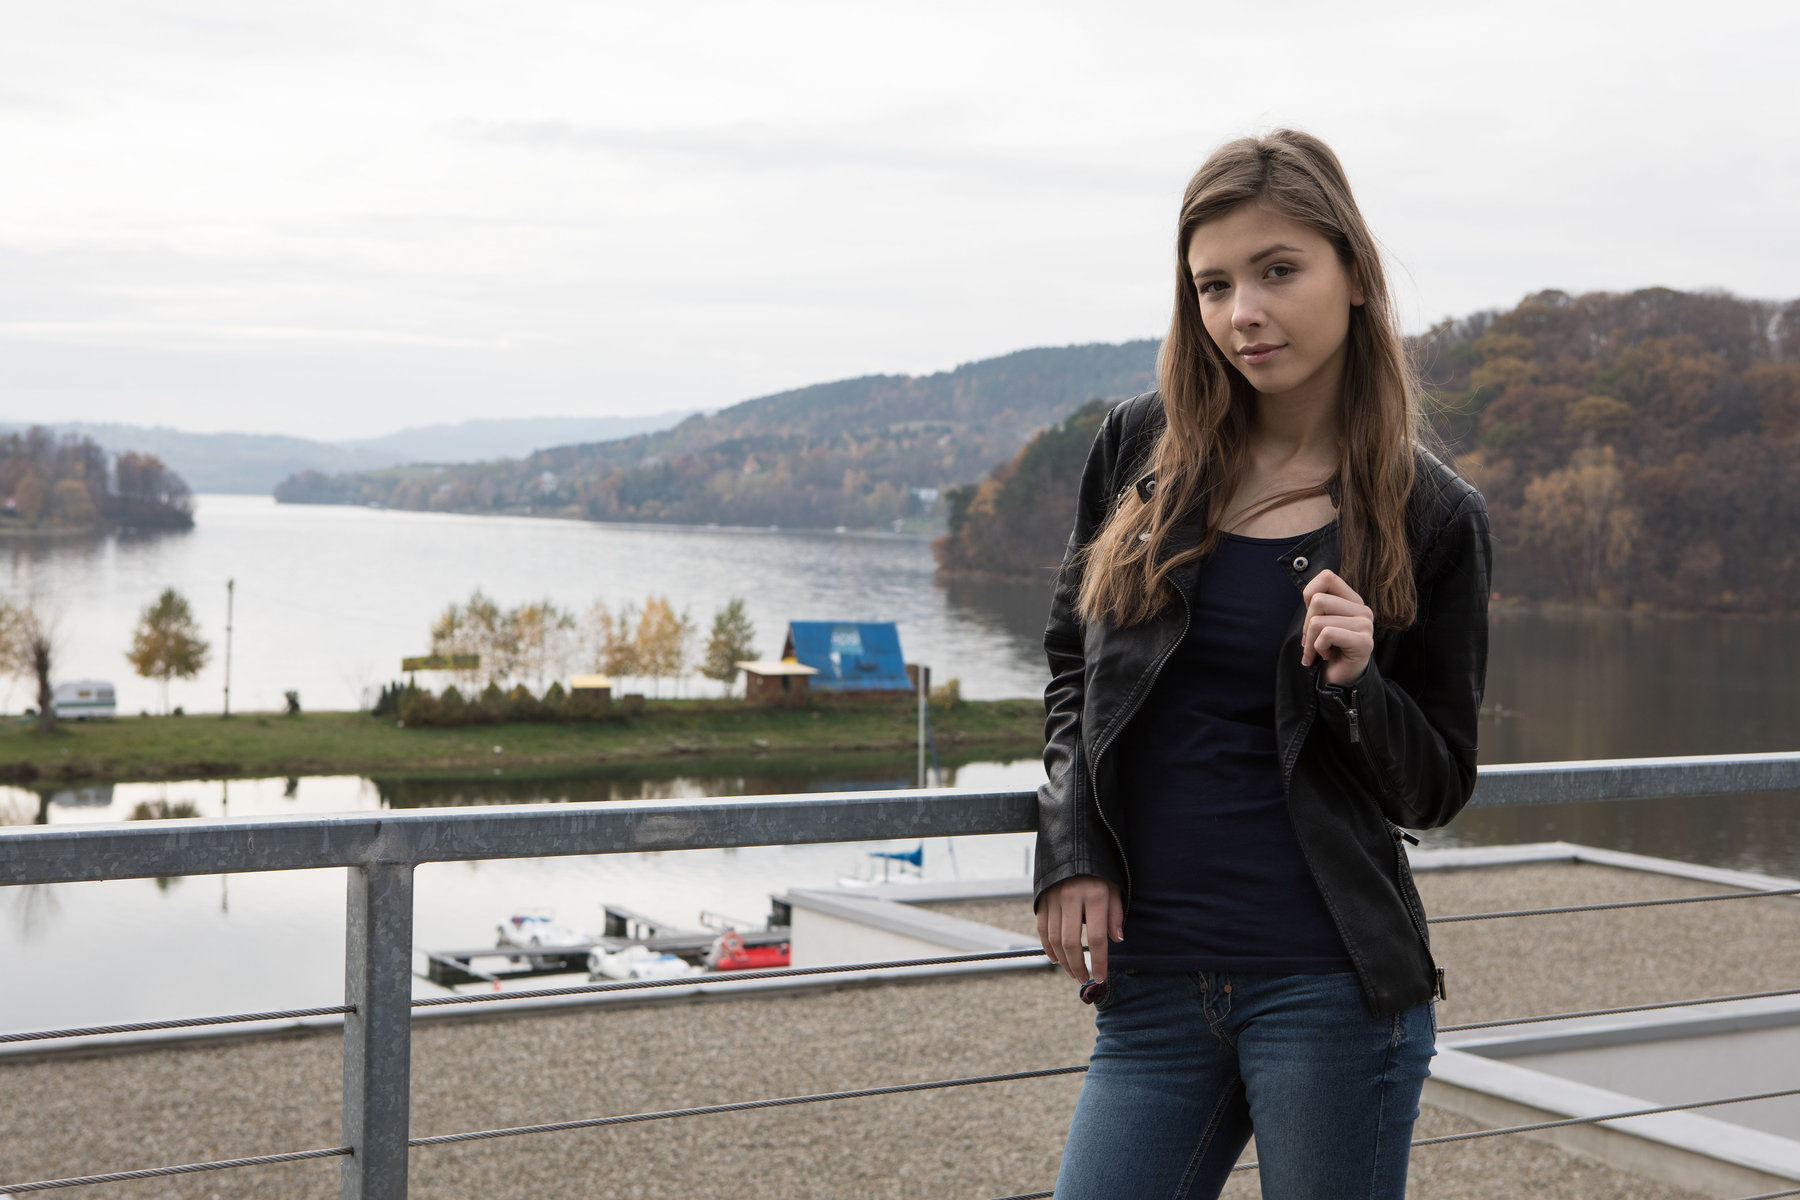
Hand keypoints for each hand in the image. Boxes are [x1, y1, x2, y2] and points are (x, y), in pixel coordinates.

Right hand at [1036, 875, 1122, 983]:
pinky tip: (1055, 959)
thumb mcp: (1115, 887)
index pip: (1096, 938)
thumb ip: (1115, 914)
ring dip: (1063, 960)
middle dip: (1078, 965)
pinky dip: (1047, 947)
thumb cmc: (1100, 869)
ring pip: (1054, 938)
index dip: (1098, 961)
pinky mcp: (1041, 898)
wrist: (1073, 843)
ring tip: (1072, 972)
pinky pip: (1042, 928)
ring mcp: (1053, 897)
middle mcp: (1072, 897)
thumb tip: (1117, 940)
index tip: (1100, 977)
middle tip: (1083, 978)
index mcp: (1095, 895)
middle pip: (1071, 942)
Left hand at [1299, 568, 1373, 687]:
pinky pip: (1327, 634)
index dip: (1309, 594)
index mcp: (1352, 601)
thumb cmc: (1328, 651)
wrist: (1340, 682)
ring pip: (1318, 620)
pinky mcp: (1364, 642)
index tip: (1310, 616)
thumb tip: (1309, 593)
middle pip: (1318, 600)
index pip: (1327, 576)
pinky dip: (1318, 648)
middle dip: (1306, 625)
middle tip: (1310, 642)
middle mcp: (1363, 610)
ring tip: (1318, 651)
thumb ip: (1317, 604)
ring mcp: (1366, 625)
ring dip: (1310, 641)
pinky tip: (1326, 656)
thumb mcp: (1320, 622)